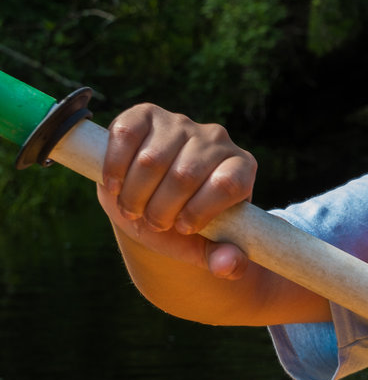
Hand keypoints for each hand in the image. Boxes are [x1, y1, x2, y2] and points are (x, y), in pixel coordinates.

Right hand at [97, 103, 257, 278]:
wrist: (152, 204)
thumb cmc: (185, 226)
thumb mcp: (206, 248)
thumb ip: (226, 261)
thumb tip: (227, 264)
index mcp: (241, 168)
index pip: (227, 184)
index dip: (200, 211)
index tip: (183, 228)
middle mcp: (216, 139)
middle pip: (185, 174)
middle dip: (161, 209)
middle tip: (153, 223)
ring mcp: (181, 123)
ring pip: (152, 159)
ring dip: (135, 194)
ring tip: (134, 209)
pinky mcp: (146, 115)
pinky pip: (125, 133)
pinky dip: (115, 167)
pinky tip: (115, 187)